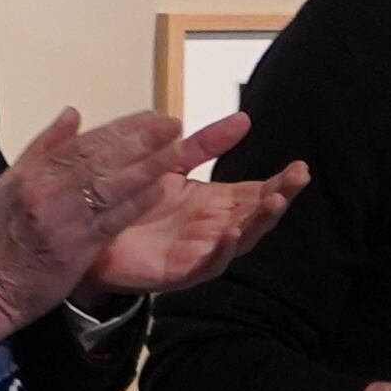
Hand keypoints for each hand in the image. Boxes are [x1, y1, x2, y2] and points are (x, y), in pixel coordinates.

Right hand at [0, 106, 231, 352]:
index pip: (85, 142)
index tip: (150, 117)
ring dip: (149, 164)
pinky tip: (161, 187)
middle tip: (173, 125)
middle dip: (142, 139)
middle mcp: (49, 188)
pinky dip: (138, 200)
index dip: (122, 127)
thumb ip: (44, 147)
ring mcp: (65, 217)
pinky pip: (114, 218)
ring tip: (178, 149)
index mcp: (34, 171)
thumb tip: (73, 113)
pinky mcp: (78, 246)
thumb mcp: (11, 183)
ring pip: (113, 183)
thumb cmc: (0, 239)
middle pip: (103, 157)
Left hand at [80, 114, 308, 301]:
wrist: (90, 232)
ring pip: (239, 241)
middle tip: (297, 179)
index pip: (257, 192)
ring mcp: (199, 252)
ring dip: (258, 223)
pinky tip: (231, 232)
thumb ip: (205, 145)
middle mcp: (213, 229)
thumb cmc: (134, 203)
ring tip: (272, 202)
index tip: (300, 166)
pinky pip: (206, 264)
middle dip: (279, 198)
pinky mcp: (178, 272)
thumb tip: (243, 119)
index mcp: (215, 204)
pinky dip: (221, 250)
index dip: (280, 182)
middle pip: (256, 216)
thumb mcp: (172, 165)